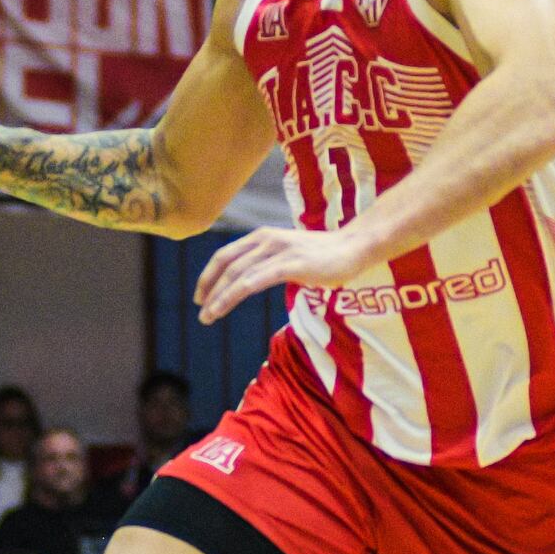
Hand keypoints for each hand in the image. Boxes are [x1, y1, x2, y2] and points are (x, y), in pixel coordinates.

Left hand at [193, 224, 380, 324]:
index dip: (208, 275)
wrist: (354, 248)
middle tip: (200, 309)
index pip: (226, 255)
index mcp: (263, 236)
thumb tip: (253, 279)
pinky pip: (254, 281)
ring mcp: (278, 251)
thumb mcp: (289, 253)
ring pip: (237, 275)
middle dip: (208, 288)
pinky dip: (233, 295)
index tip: (200, 295)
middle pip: (226, 264)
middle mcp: (266, 240)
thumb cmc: (325, 255)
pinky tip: (223, 308)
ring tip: (207, 316)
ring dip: (218, 297)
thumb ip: (270, 262)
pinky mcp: (291, 265)